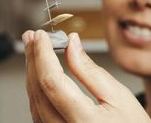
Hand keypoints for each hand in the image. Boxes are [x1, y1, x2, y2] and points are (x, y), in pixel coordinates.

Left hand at [22, 30, 150, 122]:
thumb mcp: (118, 95)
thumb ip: (90, 70)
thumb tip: (72, 44)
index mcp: (84, 122)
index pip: (53, 82)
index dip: (43, 55)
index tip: (42, 36)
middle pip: (38, 90)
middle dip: (33, 60)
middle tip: (33, 37)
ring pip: (34, 101)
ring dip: (32, 72)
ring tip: (35, 50)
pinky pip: (38, 111)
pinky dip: (37, 88)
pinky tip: (40, 74)